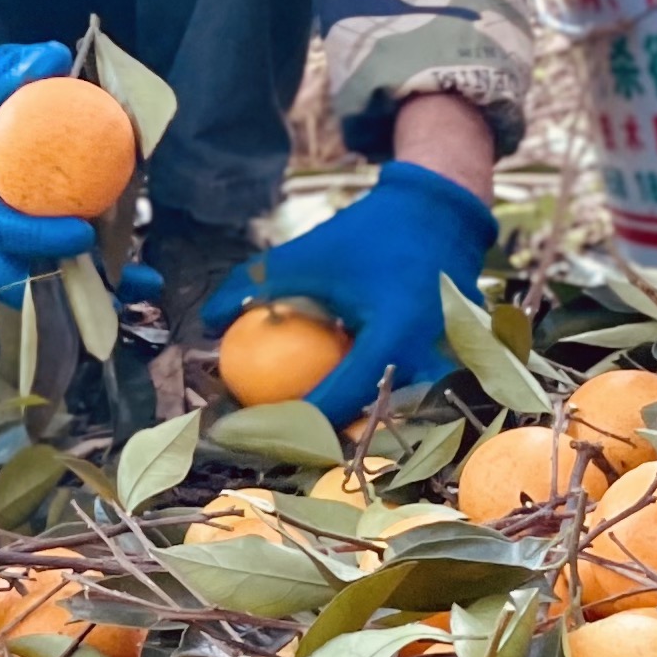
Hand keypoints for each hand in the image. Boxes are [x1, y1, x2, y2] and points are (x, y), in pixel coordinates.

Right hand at [0, 31, 94, 295]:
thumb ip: (9, 67)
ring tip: (103, 246)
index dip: (42, 238)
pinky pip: (19, 237)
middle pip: (6, 274)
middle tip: (100, 258)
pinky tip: (84, 210)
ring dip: (54, 261)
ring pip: (14, 264)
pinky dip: (49, 234)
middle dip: (52, 278)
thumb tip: (57, 61)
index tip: (84, 232)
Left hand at [197, 161, 498, 418]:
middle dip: (314, 440)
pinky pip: (401, 401)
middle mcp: (428, 364)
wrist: (436, 216)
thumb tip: (208, 319)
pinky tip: (327, 404)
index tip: (249, 429)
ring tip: (292, 429)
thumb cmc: (368, 235)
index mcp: (394, 337)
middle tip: (268, 438)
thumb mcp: (307, 255)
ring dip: (342, 426)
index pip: (339, 398)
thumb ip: (258, 284)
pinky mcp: (449, 371)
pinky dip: (364, 405)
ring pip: (384, 419)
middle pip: (364, 424)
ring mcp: (446, 372)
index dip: (290, 421)